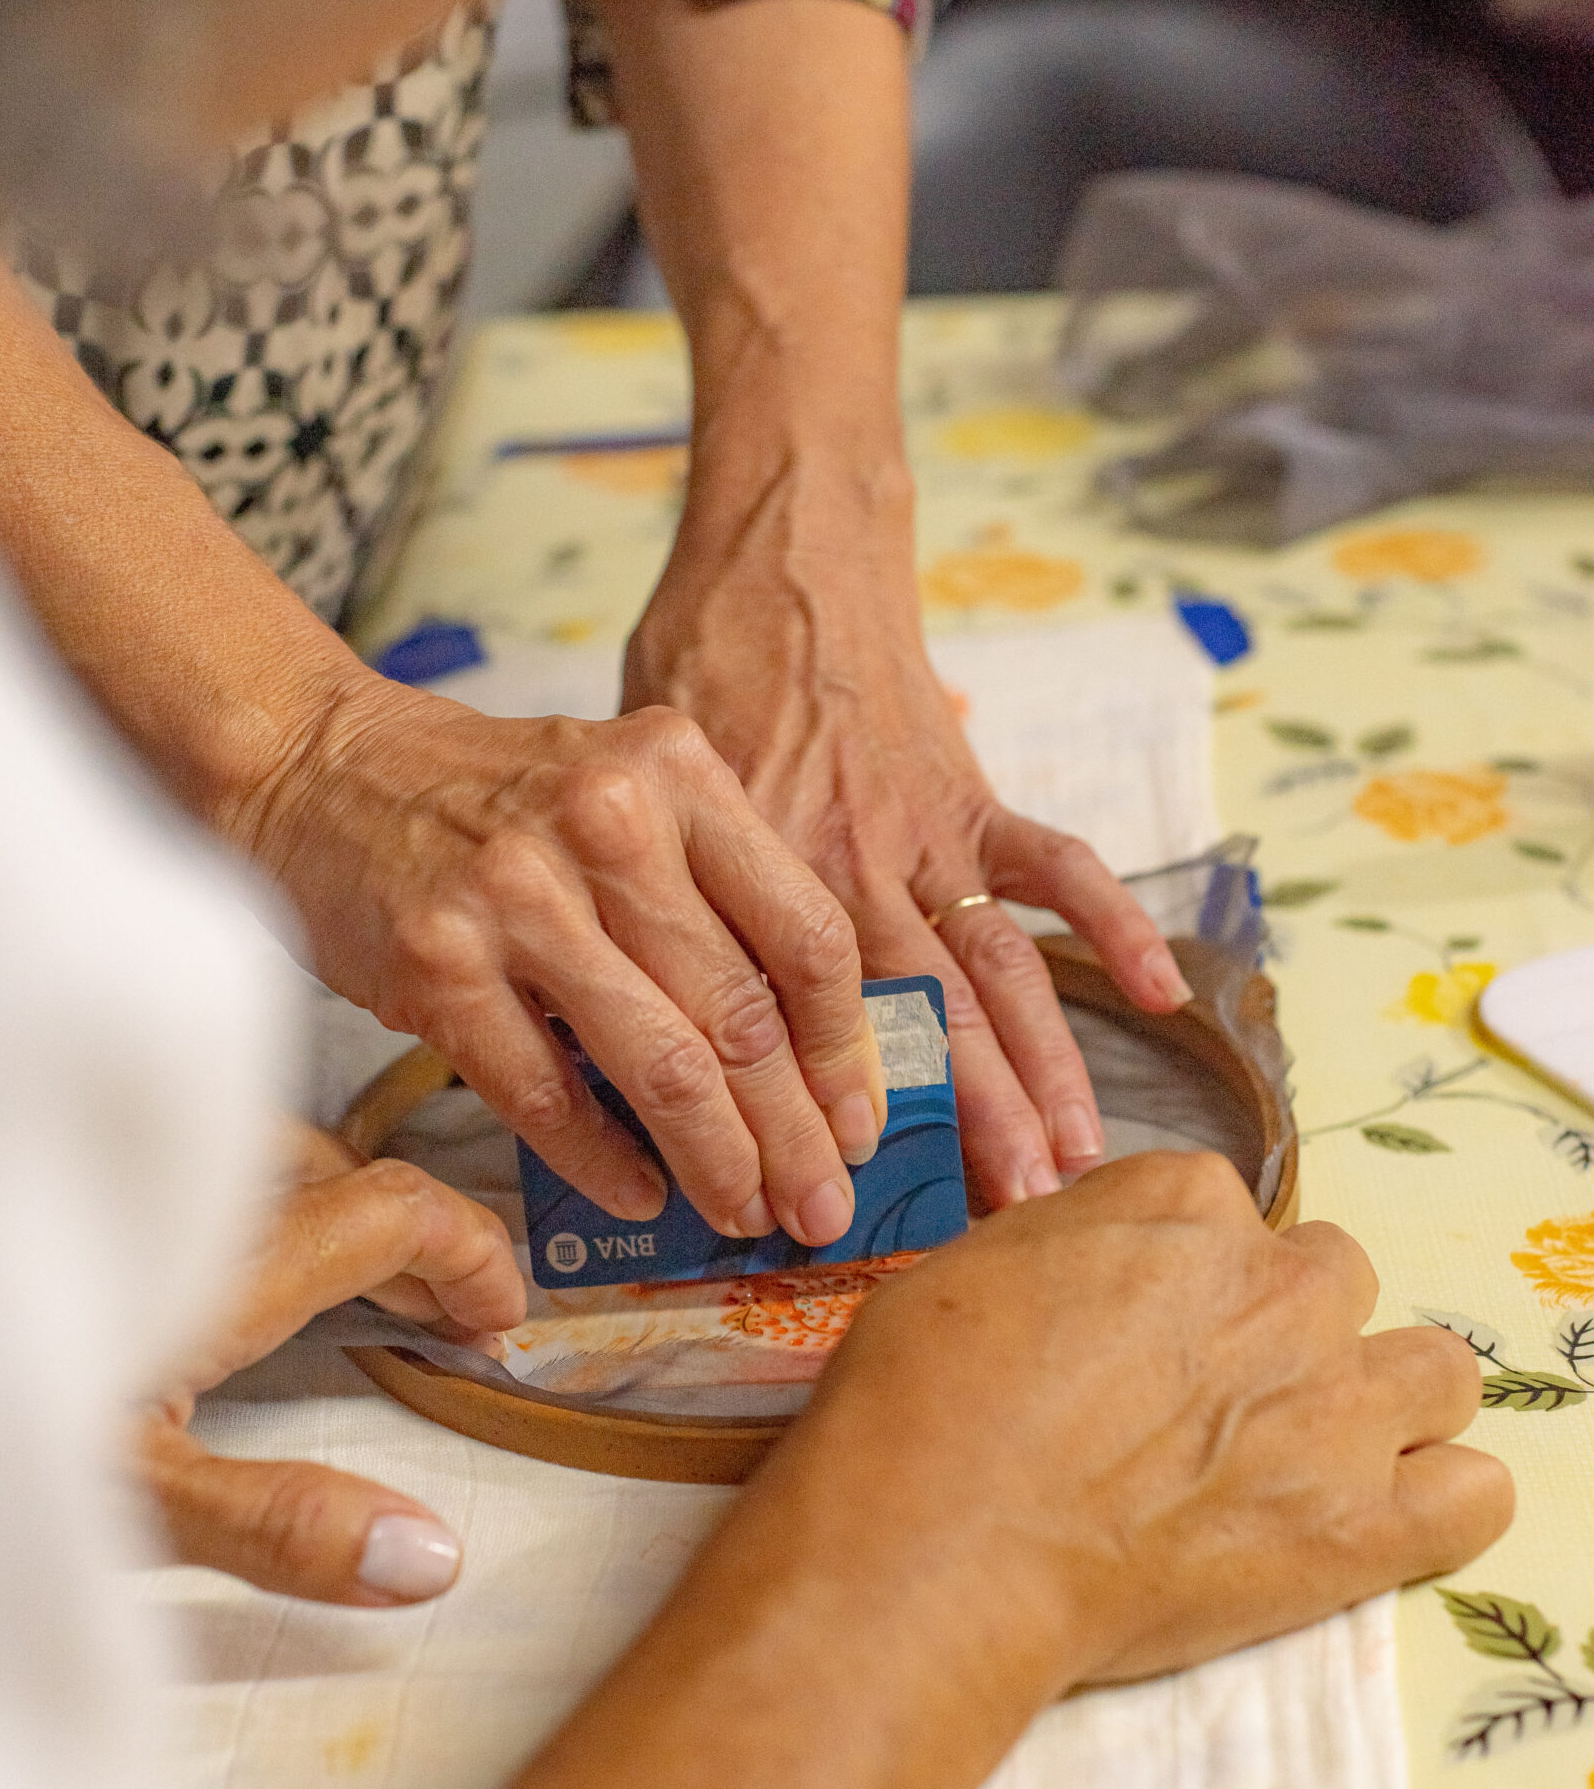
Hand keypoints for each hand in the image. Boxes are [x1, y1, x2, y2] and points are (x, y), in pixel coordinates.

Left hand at [136, 1121, 523, 1605]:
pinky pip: (198, 1181)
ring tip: (363, 1289)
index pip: (390, 1209)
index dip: (469, 1255)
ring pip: (264, 1161)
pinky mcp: (69, 1202)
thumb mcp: (122, 1502)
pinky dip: (261, 1212)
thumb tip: (430, 1556)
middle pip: (336, 1167)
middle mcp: (174, 1205)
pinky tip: (239, 1284)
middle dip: (412, 1233)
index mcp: (218, 1266)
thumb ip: (276, 1526)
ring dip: (333, 1213)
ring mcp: (114, 1190)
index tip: (498, 1320)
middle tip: (446, 1313)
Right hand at [243, 681, 885, 1246]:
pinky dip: (600, 1159)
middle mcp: (607, 823)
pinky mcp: (439, 962)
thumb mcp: (623, 791)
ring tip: (743, 1215)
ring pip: (659, 1065)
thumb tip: (804, 1049)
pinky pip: (545, 1092)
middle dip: (796, 1136)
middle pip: (743, 1015)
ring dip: (713, 1161)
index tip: (861, 1123)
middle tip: (821, 1210)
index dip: (845, 1050)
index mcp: (676, 773)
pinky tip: (637, 1197)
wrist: (322, 764)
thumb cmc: (489, 796)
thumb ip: (710, 885)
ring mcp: (518, 894)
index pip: (805, 933)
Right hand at [471, 1154, 1510, 1788]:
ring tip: (1305, 1458)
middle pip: (1333, 1279)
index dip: (1179, 1277)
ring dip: (1381, 1403)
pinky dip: (1437, 1505)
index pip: (1222, 1211)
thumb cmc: (917, 1404)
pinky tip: (1372, 1523)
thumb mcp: (970, 1266)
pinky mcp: (1364, 1525)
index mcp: (1183, 1206)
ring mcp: (1335, 1404)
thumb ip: (1070, 1250)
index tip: (1136, 1331)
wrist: (936, 1546)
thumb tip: (1095, 1270)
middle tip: (1208, 1403)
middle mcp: (1280, 1285)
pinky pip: (1475, 1493)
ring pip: (1437, 1371)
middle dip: (1284, 1331)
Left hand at [625, 498, 1188, 1211]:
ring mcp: (925, 834)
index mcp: (759, 881)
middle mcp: (850, 868)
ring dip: (1041, 1072)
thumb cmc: (693, 683)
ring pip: (994, 970)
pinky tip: (1159, 995)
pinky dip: (1112, 925)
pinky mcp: (973, 798)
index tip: (839, 1200)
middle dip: (960, 1131)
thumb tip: (629, 1016)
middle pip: (918, 1022)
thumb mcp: (644, 794)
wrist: (775, 564)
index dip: (827, 1121)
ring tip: (1071, 1163)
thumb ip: (660, 903)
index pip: (799, 1025)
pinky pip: (1055, 866)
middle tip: (989, 1224)